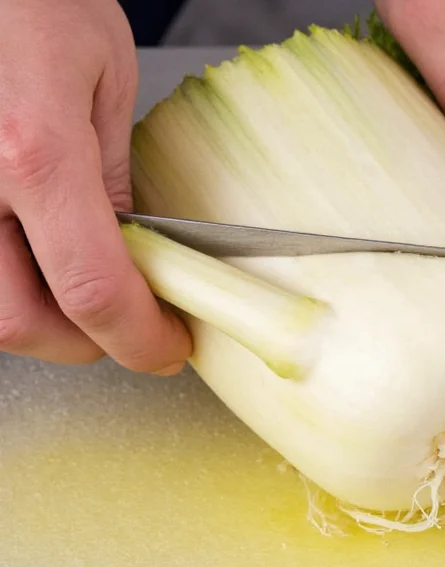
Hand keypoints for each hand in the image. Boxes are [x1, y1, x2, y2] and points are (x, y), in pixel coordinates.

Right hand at [0, 0, 191, 372]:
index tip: (169, 349)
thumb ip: (114, 178)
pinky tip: (37, 261)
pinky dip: (6, 284)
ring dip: (42, 319)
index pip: (94, 291)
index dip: (140, 340)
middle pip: (21, 323)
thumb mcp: (104, 79)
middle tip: (135, 326)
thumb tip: (136, 255)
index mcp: (34, 152)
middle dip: (89, 343)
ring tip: (90, 292)